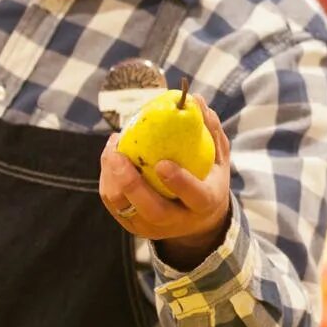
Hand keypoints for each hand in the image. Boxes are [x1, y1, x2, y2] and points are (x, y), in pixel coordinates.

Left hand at [99, 104, 232, 263]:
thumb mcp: (218, 159)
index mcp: (203, 205)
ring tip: (113, 148)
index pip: (194, 196)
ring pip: (124, 207)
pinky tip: (111, 155)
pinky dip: (107, 179)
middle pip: (151, 210)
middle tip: (119, 155)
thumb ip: (211, 131)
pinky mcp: (132, 226)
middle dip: (131, 184)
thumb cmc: (208, 180)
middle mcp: (177, 222)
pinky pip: (113, 203)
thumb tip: (196, 99)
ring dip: (113, 177)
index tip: (163, 163)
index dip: (179, 182)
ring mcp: (151, 227)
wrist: (198, 222)